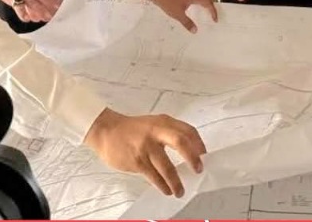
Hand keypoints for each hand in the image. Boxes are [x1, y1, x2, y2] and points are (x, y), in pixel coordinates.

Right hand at [0, 0, 60, 23]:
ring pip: (32, 5)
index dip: (55, 1)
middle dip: (48, 9)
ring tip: (42, 19)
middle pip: (42, 0)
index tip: (60, 7)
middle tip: (53, 16)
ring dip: (38, 13)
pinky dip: (24, 15)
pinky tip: (27, 18)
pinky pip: (19, 8)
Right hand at [84, 108, 205, 197]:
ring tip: (180, 191)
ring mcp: (146, 147)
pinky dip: (162, 185)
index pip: (188, 130)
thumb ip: (169, 133)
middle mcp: (157, 132)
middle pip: (181, 142)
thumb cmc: (132, 129)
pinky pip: (154, 177)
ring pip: (167, 167)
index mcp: (164, 122)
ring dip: (176, 181)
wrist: (107, 131)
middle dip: (192, 158)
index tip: (204, 155)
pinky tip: (166, 190)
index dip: (198, 143)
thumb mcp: (154, 123)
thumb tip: (190, 152)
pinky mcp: (137, 161)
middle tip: (199, 170)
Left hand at [143, 0, 217, 32]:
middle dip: (215, 4)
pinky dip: (202, 1)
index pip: (209, 3)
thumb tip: (195, 30)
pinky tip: (197, 8)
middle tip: (216, 12)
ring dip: (208, 2)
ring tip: (209, 11)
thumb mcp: (178, 14)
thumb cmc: (168, 1)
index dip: (214, 11)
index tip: (215, 19)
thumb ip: (187, 23)